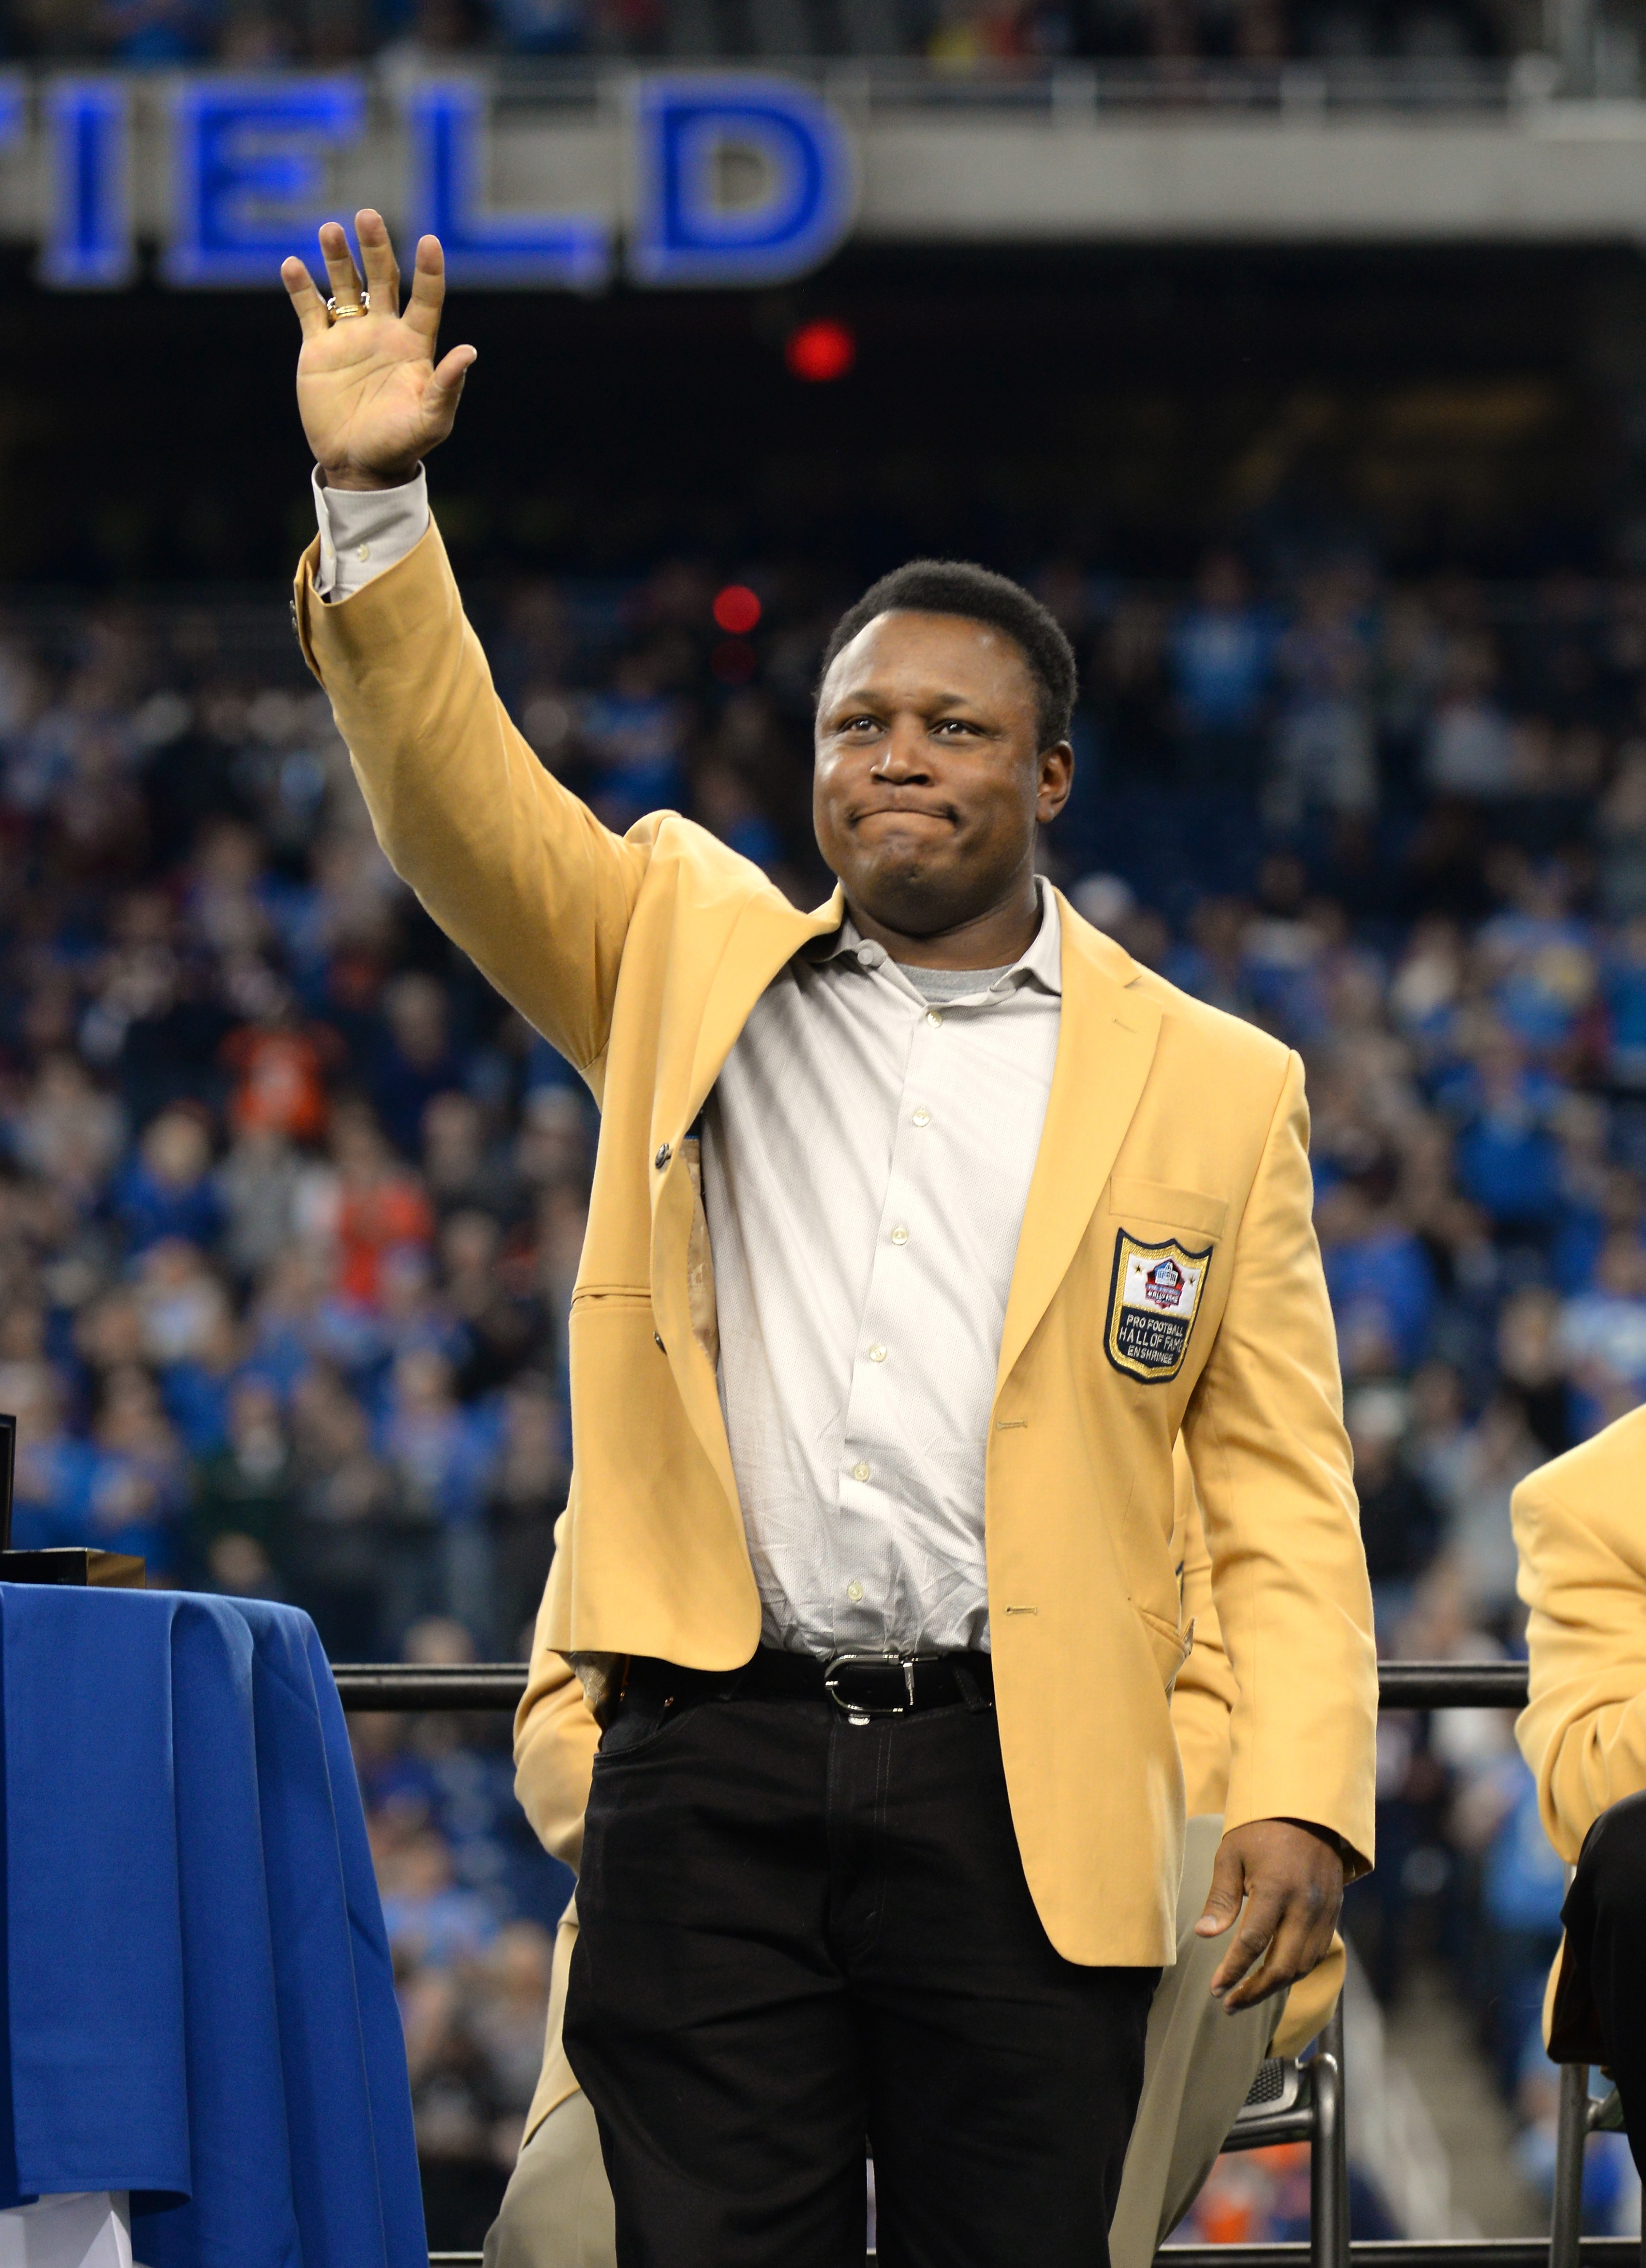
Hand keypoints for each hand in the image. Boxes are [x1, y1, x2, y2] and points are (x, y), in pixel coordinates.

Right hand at [281, 209, 475, 491]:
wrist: (359, 465)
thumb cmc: (401, 445)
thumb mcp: (431, 420)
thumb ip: (448, 386)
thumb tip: (469, 351)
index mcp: (415, 345)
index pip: (426, 298)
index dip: (429, 271)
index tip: (430, 242)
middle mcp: (384, 332)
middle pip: (382, 278)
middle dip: (375, 248)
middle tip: (367, 216)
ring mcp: (350, 336)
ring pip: (344, 285)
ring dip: (337, 257)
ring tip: (329, 230)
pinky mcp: (319, 348)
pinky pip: (309, 310)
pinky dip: (300, 288)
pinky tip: (292, 266)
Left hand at [1195, 1818, 1344, 2011]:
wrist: (1310, 1811)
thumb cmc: (1262, 1830)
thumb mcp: (1231, 1854)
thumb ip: (1220, 1897)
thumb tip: (1204, 1934)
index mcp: (1276, 1889)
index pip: (1253, 1943)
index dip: (1233, 1971)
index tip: (1216, 1989)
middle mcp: (1305, 1906)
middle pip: (1282, 1966)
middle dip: (1254, 1991)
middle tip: (1229, 2004)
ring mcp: (1323, 1912)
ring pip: (1302, 1966)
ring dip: (1275, 1987)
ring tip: (1247, 1995)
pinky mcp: (1333, 1914)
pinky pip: (1316, 1954)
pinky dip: (1295, 1971)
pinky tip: (1275, 1977)